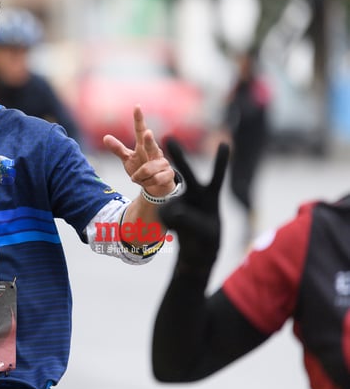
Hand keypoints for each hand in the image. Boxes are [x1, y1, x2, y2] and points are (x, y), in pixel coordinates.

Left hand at [104, 105, 175, 197]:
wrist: (157, 187)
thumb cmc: (142, 169)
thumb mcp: (128, 159)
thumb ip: (118, 149)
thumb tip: (105, 137)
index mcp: (144, 146)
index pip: (140, 131)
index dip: (138, 119)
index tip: (136, 106)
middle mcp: (155, 152)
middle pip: (151, 144)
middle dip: (149, 140)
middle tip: (148, 132)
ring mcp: (163, 162)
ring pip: (148, 169)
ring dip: (140, 177)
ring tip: (140, 178)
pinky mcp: (168, 174)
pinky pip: (154, 179)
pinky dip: (148, 183)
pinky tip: (150, 182)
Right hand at [159, 137, 229, 267]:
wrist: (196, 250)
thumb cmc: (208, 239)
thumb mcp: (205, 232)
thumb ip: (192, 220)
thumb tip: (175, 210)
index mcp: (211, 196)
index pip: (217, 176)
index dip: (221, 161)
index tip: (224, 144)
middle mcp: (195, 193)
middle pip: (187, 173)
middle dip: (179, 156)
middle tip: (168, 138)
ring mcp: (180, 200)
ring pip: (171, 204)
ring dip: (175, 220)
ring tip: (185, 231)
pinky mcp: (168, 209)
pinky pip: (163, 214)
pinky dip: (169, 225)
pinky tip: (176, 230)